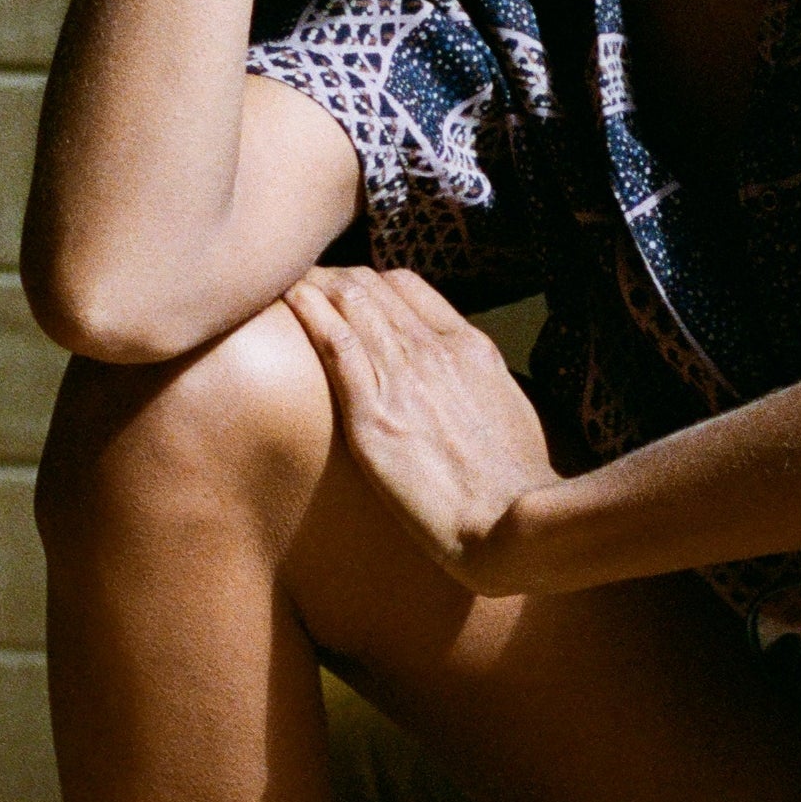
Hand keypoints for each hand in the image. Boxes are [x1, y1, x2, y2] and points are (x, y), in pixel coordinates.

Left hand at [283, 267, 557, 590]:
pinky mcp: (374, 416)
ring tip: (282, 280)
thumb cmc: (518, 486)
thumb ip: (477, 386)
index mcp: (471, 348)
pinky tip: (286, 298)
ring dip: (314, 285)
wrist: (514, 524)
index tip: (345, 290)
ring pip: (351, 304)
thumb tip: (459, 386)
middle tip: (301, 281)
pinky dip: (308, 312)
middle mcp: (436, 351)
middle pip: (372, 287)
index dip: (370, 282)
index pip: (408, 287)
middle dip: (332, 277)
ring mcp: (405, 379)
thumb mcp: (509, 412)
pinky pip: (335, 345)